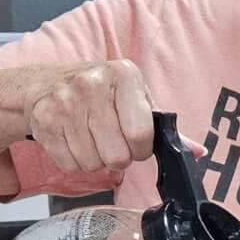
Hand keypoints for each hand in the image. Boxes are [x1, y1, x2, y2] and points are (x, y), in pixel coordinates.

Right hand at [24, 58, 154, 182]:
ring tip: (91, 138)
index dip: (142, 149)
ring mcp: (65, 104)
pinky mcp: (45, 122)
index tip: (137, 144)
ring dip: (96, 160)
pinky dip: (75, 161)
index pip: (140, 134)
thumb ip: (163, 126)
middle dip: (119, 157)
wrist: (45, 84)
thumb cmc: (100, 93)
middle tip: (112, 142)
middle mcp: (91, 85)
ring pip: (93, 164)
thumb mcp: (135, 96)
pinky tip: (74, 141)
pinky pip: (70, 165)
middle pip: (117, 156)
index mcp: (123, 74)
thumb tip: (193, 151)